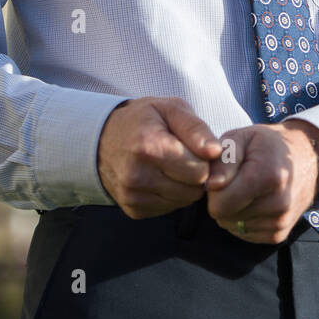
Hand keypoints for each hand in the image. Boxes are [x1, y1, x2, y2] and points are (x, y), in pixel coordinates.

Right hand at [96, 96, 223, 218]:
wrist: (102, 139)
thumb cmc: (143, 120)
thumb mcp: (170, 108)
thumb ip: (196, 128)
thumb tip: (216, 152)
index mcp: (149, 146)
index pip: (200, 171)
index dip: (204, 159)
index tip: (196, 148)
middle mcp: (137, 175)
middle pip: (194, 190)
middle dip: (196, 174)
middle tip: (184, 156)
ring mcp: (133, 195)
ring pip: (184, 201)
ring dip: (185, 186)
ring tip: (171, 166)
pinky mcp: (133, 210)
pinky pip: (169, 208)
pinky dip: (171, 195)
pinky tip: (160, 177)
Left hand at [204, 121, 318, 244]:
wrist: (306, 158)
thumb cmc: (268, 145)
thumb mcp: (243, 137)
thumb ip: (225, 159)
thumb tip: (212, 184)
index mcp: (268, 176)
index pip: (220, 204)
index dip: (214, 188)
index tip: (225, 174)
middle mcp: (278, 203)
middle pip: (224, 216)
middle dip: (223, 199)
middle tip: (236, 180)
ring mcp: (281, 222)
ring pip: (232, 226)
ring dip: (232, 209)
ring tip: (247, 189)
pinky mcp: (279, 235)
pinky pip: (244, 233)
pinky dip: (243, 219)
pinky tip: (254, 201)